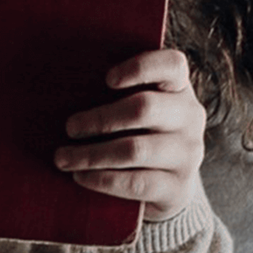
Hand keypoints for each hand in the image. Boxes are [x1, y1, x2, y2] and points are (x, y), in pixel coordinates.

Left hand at [52, 49, 205, 222]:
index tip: (107, 79)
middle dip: (99, 118)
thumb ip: (114, 95)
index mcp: (178, 89)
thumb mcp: (135, 110)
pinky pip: (136, 182)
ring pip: (134, 149)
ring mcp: (188, 154)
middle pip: (144, 108)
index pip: (172, 65)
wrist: (169, 185)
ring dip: (91, 154)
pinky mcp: (178, 187)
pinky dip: (102, 179)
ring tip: (63, 158)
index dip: (141, 67)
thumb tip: (64, 92)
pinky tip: (80, 176)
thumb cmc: (138, 134)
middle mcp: (189, 117)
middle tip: (70, 127)